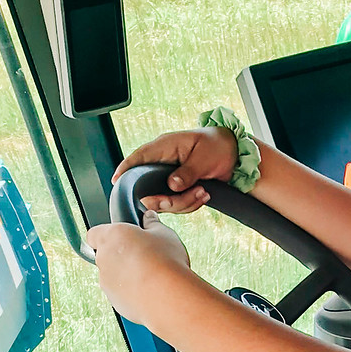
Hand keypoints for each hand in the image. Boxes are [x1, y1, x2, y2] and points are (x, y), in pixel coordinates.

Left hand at [86, 216, 191, 324]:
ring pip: (112, 275)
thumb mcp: (165, 234)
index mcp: (111, 236)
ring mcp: (106, 282)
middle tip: (143, 254)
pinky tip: (150, 289)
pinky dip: (131, 291)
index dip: (105, 234)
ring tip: (150, 275)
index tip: (120, 237)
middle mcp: (103, 258)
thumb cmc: (165, 262)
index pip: (93, 233)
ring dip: (126, 274)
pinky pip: (120, 292)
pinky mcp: (115, 301)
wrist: (168, 297)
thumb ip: (152, 224)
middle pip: (105, 255)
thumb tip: (149, 218)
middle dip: (121, 255)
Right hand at [113, 127, 238, 214]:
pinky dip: (189, 204)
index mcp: (165, 147)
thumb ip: (187, 173)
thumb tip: (171, 185)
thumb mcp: (204, 159)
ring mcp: (167, 176)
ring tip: (203, 193)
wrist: (233, 154)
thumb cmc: (217, 146)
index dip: (125, 169)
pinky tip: (203, 196)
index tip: (116, 181)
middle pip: (148, 189)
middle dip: (169, 199)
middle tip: (192, 195)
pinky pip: (175, 204)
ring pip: (162, 200)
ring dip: (184, 203)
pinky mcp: (175, 187)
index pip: (138, 158)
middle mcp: (162, 162)